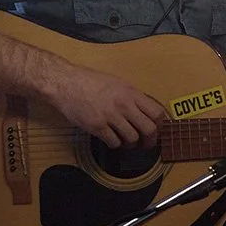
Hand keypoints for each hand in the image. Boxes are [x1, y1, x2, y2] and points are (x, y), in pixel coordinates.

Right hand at [47, 64, 167, 148]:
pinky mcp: (96, 126)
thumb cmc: (89, 81)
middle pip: (149, 129)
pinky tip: (112, 140)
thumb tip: (145, 110)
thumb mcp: (117, 83)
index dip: (160, 125)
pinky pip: (114, 142)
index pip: (157, 113)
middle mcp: (124, 104)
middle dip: (150, 141)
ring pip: (132, 139)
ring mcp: (110, 116)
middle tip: (146, 144)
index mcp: (131, 93)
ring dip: (131, 144)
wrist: (65, 82)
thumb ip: (132, 96)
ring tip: (126, 142)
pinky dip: (116, 145)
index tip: (157, 130)